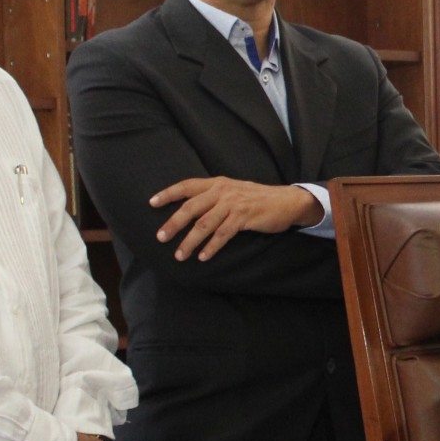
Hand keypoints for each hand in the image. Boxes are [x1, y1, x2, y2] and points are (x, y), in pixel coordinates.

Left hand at [151, 176, 318, 261]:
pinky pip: (223, 234)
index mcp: (217, 183)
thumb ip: (214, 196)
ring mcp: (233, 204)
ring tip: (180, 255)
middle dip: (173, 223)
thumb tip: (191, 209)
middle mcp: (222, 191)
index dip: (168, 194)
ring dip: (190, 241)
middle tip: (160, 237)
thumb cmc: (258, 199)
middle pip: (191, 207)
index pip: (187, 186)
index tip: (151, 203)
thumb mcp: (234, 191)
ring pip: (204, 224)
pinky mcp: (244, 217)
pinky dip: (211, 247)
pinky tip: (203, 256)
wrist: (288, 201)